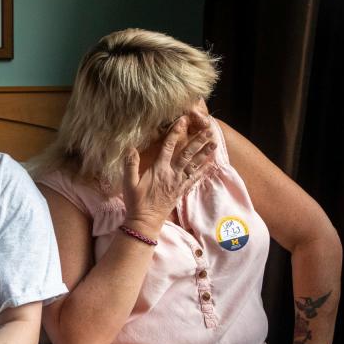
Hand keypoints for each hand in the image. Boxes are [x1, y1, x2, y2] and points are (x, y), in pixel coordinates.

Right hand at [122, 117, 215, 231]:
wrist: (145, 221)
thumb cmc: (136, 202)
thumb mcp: (129, 183)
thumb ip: (130, 164)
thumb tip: (130, 147)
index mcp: (159, 169)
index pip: (169, 147)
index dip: (175, 133)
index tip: (182, 121)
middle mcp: (172, 174)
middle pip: (187, 154)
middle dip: (198, 141)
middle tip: (208, 130)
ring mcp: (178, 182)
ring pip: (194, 164)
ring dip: (204, 153)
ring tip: (214, 142)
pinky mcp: (181, 191)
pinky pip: (195, 178)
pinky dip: (203, 170)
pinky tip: (210, 163)